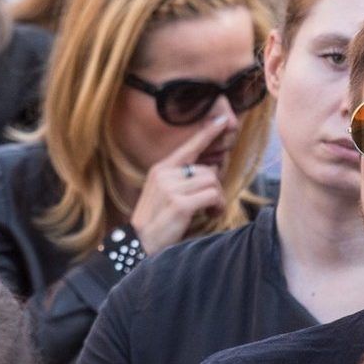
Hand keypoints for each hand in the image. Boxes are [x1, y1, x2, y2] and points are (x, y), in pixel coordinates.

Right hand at [128, 114, 233, 254]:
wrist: (139, 245)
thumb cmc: (158, 220)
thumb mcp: (165, 194)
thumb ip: (184, 179)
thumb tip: (212, 167)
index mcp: (161, 169)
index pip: (188, 146)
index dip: (208, 132)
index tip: (224, 118)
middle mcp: (164, 174)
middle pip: (207, 170)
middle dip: (215, 188)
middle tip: (212, 204)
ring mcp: (170, 188)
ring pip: (212, 181)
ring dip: (217, 198)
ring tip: (210, 211)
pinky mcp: (179, 203)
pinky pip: (212, 195)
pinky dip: (217, 206)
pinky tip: (210, 214)